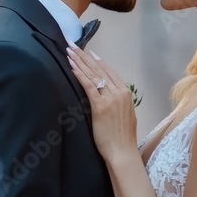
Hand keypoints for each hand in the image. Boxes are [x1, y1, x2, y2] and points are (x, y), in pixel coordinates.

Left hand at [66, 43, 138, 162]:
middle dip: (85, 56)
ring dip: (79, 61)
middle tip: (73, 45)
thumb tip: (109, 96)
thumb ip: (119, 102)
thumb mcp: (125, 115)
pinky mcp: (100, 105)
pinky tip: (72, 67)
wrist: (122, 151)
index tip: (88, 52)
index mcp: (126, 93)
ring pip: (93, 74)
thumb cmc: (122, 138)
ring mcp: (111, 98)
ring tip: (69, 51)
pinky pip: (89, 85)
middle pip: (100, 69)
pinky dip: (80, 74)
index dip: (98, 61)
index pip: (110, 72)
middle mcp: (119, 92)